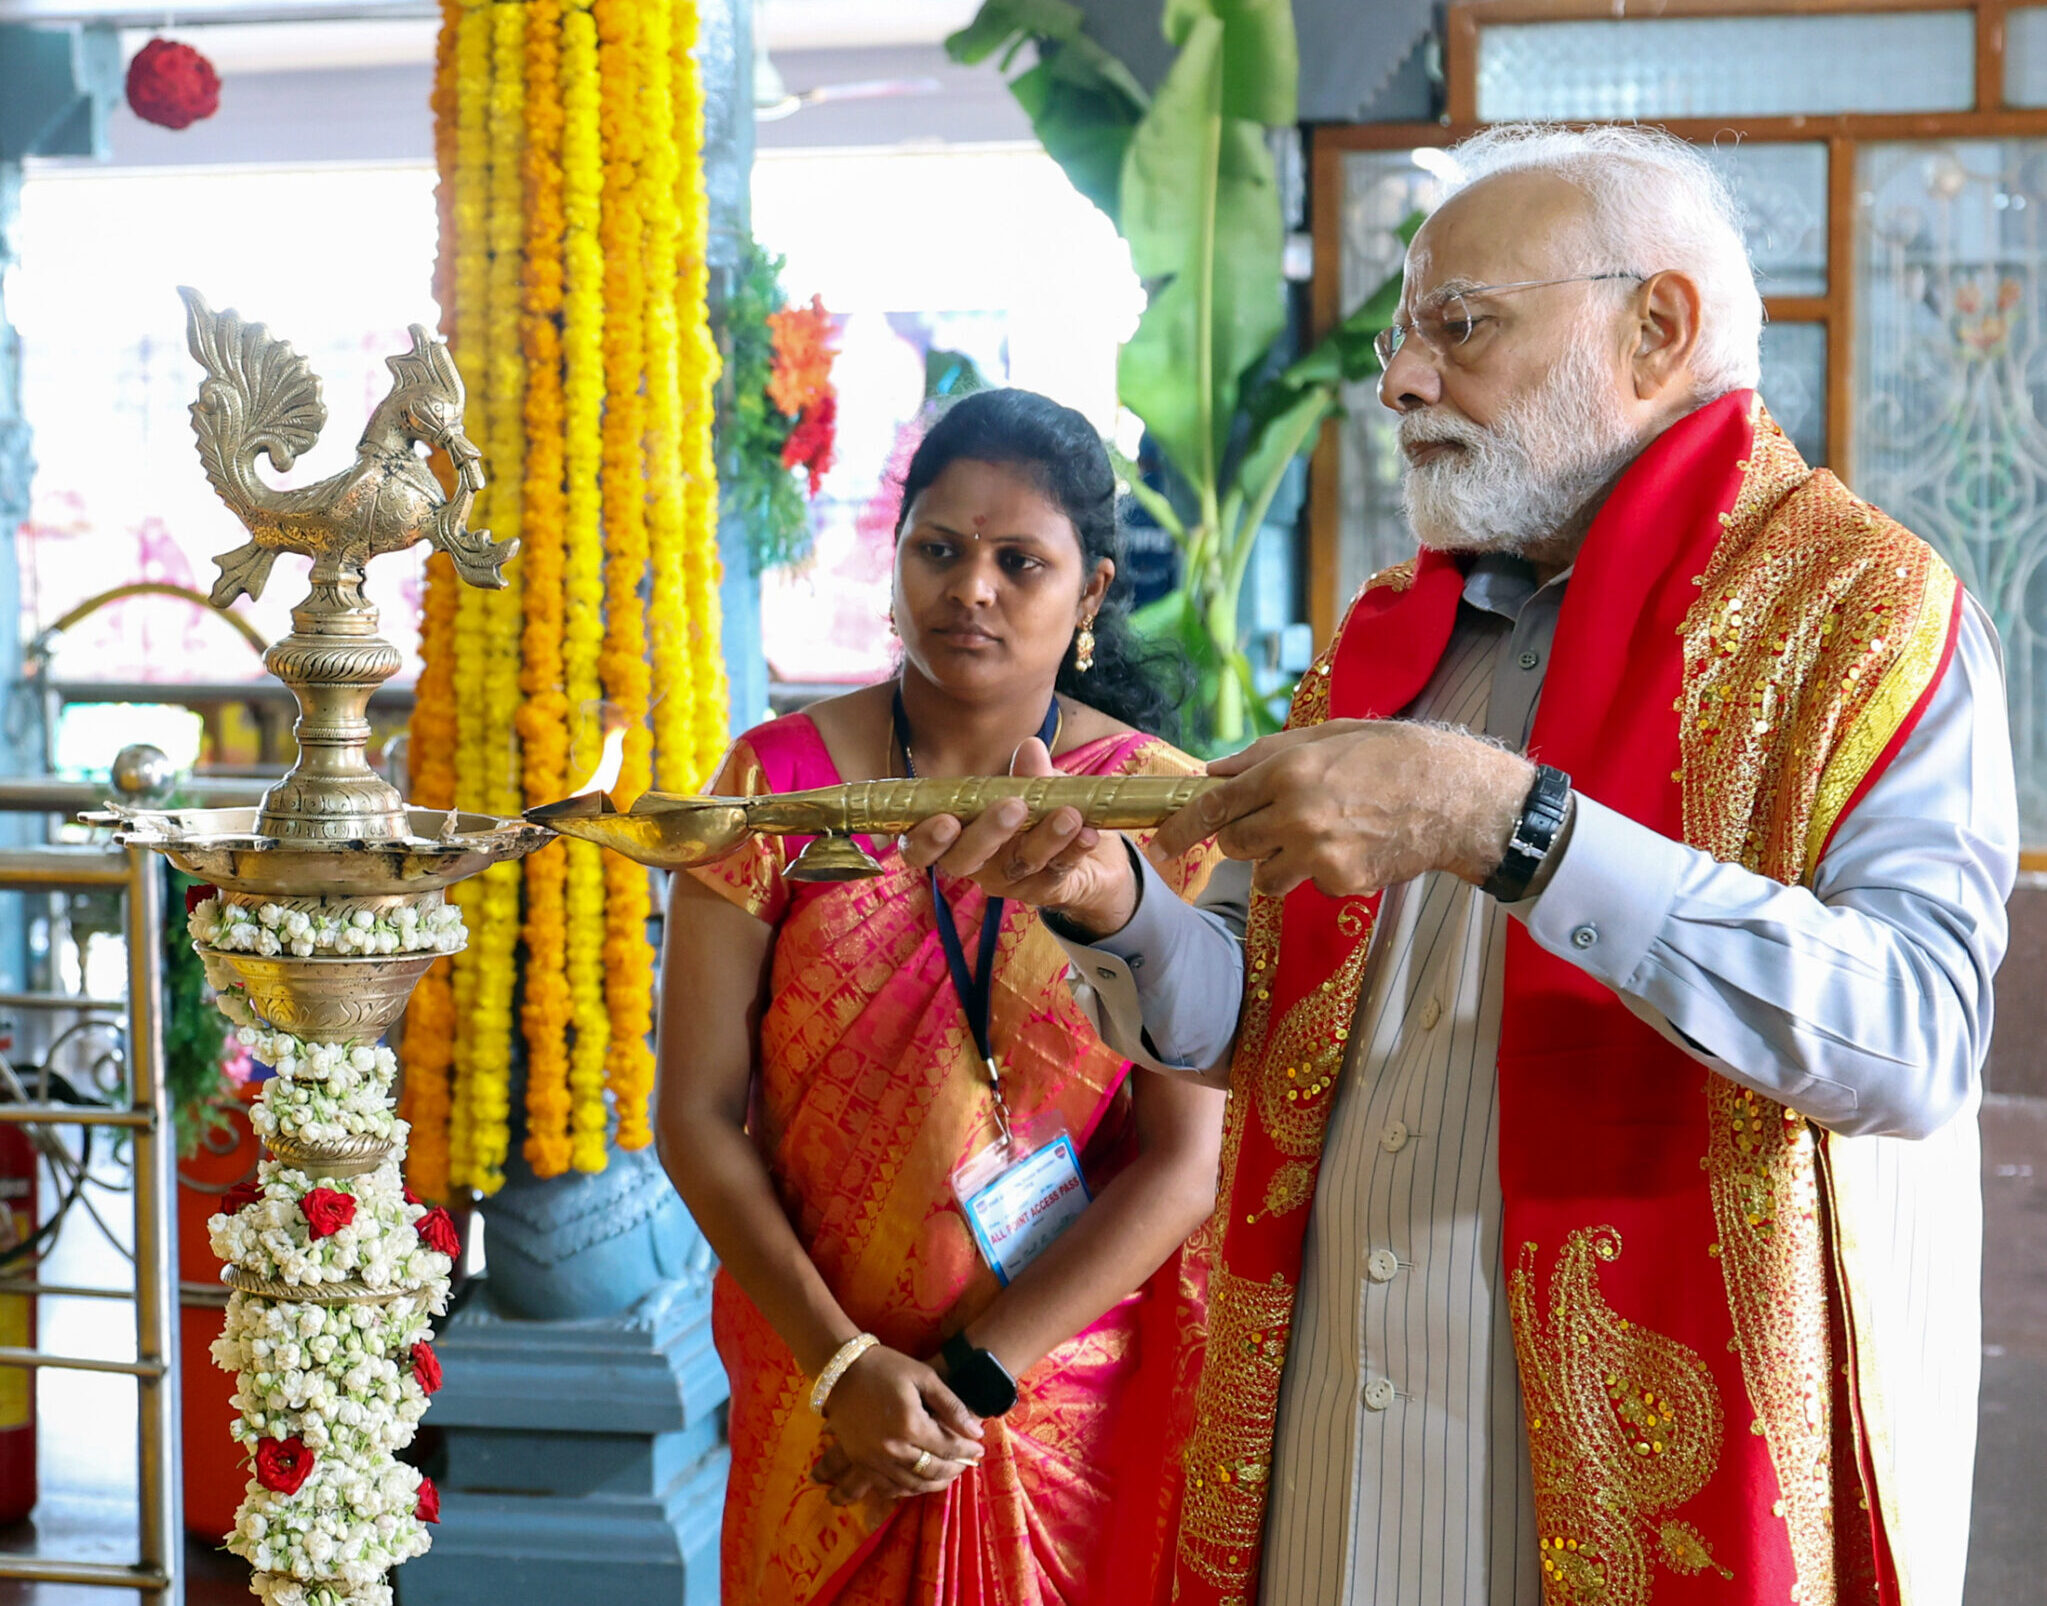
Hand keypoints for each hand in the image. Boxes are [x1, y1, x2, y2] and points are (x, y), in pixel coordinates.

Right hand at [808, 1344, 983, 1505]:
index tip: (980, 1448)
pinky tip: (919, 1481)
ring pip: (912, 1484)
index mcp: (910, 1425)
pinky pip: (887, 1487)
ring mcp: (873, 1459)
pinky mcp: (860, 1462)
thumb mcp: (924, 1377)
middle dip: (955, 1469)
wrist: (842, 1369)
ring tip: (949, 1475)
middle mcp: (892, 1448)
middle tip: (968, 1463)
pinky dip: (908, 1489)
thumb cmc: (887, 1367)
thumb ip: (951, 1406)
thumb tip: (976, 1432)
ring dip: (935, 1483)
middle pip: (932, 1471)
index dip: (968, 1450)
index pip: (948, 1448)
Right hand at [897, 738, 1139, 936]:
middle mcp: (977, 863)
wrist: (1095, 857)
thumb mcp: (1038, 789)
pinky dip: (1074, 849)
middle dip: (986, 834)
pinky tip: (1088, 833)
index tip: (945, 821)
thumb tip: (1030, 747)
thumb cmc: (1046, 813)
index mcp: (958, 834)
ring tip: (1068, 814)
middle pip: (963, 861)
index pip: (921, 848)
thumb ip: (1029, 775)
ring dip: (1043, 837)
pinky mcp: (1046, 892)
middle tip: (1012, 807)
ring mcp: (1011, 882)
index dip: (925, 840)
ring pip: (1018, 864)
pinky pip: (1058, 872)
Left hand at [1149, 720, 1533, 897]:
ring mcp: (1317, 853)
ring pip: (1264, 876)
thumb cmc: (1388, 757)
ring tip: (1316, 837)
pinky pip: (1307, 886)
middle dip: (1242, 840)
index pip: (1214, 807)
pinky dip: (1319, 874)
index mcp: (1286, 772)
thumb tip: (1213, 773)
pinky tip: (1350, 848)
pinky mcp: (1340, 881)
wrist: (1451, 796)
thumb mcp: (1323, 738)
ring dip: (1277, 863)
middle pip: (1233, 845)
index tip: (1159, 845)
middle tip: (1271, 826)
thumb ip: (1262, 757)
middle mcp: (1295, 814)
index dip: (1180, 829)